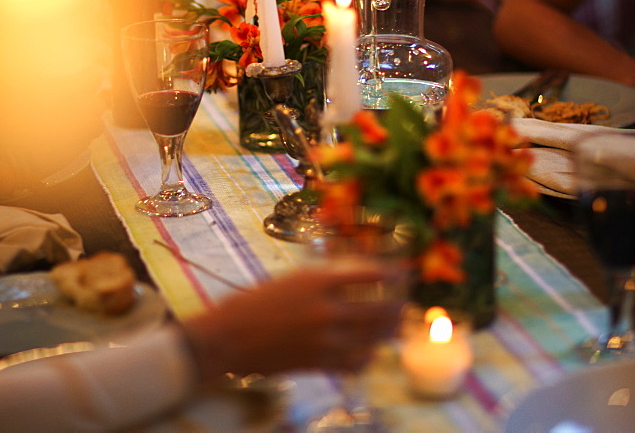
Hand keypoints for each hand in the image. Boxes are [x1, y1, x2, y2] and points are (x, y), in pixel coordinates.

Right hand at [181, 265, 404, 381]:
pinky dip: (367, 356)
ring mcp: (324, 339)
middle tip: (406, 302)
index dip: (391, 273)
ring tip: (396, 327)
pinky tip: (370, 351)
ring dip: (388, 332)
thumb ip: (323, 278)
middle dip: (397, 305)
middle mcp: (327, 309)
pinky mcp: (319, 363)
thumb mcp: (291, 279)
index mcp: (318, 281)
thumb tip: (353, 275)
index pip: (369, 274)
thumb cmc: (253, 302)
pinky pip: (356, 362)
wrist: (228, 337)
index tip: (402, 272)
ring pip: (372, 337)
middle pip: (378, 308)